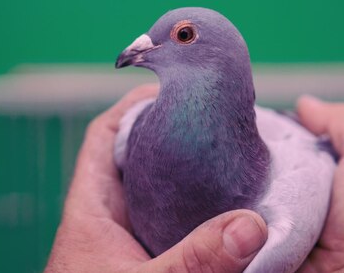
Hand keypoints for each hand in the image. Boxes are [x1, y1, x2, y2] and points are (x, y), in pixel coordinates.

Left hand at [45, 84, 267, 272]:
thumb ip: (195, 261)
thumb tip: (253, 225)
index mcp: (91, 209)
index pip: (104, 136)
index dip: (133, 106)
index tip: (172, 87)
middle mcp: (108, 218)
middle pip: (135, 156)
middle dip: (171, 132)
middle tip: (216, 118)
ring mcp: (126, 240)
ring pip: (156, 190)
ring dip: (186, 171)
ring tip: (227, 152)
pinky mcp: (142, 258)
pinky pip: (170, 221)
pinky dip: (193, 207)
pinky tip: (225, 208)